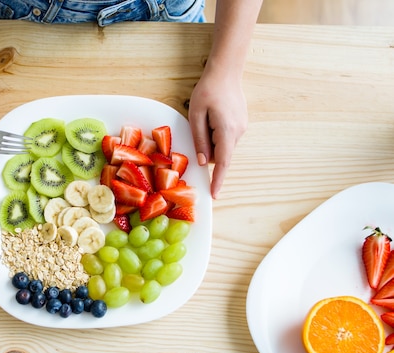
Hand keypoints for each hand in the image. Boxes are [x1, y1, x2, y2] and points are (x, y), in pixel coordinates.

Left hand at [188, 70, 247, 198]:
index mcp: (226, 131)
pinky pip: (226, 137)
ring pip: (222, 146)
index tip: (215, 195)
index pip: (223, 163)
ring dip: (211, 140)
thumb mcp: (196, 115)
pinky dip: (216, 134)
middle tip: (200, 126)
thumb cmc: (208, 91)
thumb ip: (199, 139)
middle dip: (207, 150)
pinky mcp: (241, 123)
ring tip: (207, 117)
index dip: (218, 180)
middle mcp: (238, 132)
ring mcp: (242, 127)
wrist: (226, 71)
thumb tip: (204, 161)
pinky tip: (213, 116)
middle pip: (220, 154)